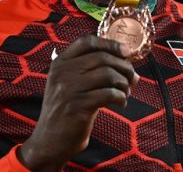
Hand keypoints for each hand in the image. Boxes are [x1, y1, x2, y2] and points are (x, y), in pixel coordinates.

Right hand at [18, 35, 139, 170]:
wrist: (49, 141)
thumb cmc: (66, 110)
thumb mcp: (70, 84)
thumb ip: (91, 70)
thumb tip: (127, 64)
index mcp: (60, 62)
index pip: (86, 41)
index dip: (109, 43)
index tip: (126, 51)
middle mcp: (63, 72)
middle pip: (102, 57)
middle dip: (124, 67)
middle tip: (133, 78)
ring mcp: (69, 89)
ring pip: (108, 74)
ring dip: (124, 84)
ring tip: (126, 93)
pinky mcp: (78, 106)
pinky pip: (109, 94)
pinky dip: (121, 97)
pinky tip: (121, 103)